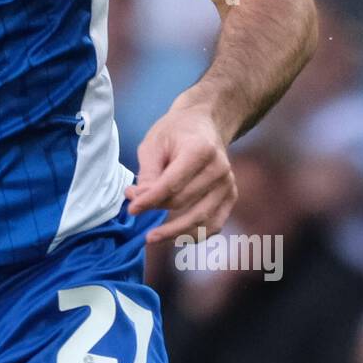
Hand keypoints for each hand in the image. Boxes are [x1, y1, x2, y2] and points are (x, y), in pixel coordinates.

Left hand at [125, 106, 237, 245]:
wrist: (205, 123)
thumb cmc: (175, 132)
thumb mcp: (154, 144)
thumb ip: (148, 174)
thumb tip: (139, 201)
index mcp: (200, 150)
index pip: (171, 184)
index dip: (150, 200)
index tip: (132, 209)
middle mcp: (219, 168)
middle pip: (182, 201)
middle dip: (155, 208)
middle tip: (134, 206)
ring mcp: (228, 183)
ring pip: (199, 218)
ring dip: (173, 231)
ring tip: (151, 237)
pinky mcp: (231, 195)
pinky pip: (215, 224)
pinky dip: (196, 235)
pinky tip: (176, 238)